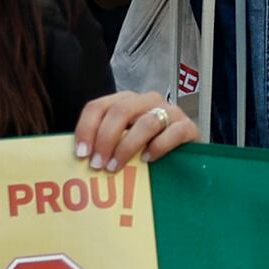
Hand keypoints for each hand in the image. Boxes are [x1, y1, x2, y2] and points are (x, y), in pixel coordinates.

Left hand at [75, 89, 198, 167]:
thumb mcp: (123, 143)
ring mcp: (170, 112)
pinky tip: (147, 160)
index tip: (82, 154)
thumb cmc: (149, 151)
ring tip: (116, 167)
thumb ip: (105, 144)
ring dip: (127, 147)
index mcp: (125, 101)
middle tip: (98, 164)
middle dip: (105, 139)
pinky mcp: (188, 126)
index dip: (86, 129)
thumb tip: (80, 159)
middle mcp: (147, 101)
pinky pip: (173, 133)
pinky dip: (158, 147)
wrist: (187, 158)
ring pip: (145, 122)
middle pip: (120, 111)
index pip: (98, 106)